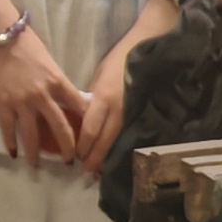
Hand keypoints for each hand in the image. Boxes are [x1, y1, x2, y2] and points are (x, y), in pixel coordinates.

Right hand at [0, 20, 88, 164]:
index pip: (77, 107)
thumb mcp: (50, 64)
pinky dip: (11, 142)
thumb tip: (69, 102)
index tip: (89, 138)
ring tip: (36, 165)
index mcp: (57, 82)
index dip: (85, 124)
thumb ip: (58, 84)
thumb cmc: (28, 46)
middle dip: (66, 147)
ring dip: (36, 152)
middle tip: (68, 161)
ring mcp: (21, 101)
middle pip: (59, 127)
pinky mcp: (3, 103)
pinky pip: (8, 128)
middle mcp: (42, 95)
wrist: (2, 37)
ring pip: (32, 134)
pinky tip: (13, 153)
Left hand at [70, 0, 181, 178]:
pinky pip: (126, 132)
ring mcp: (131, 111)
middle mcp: (117, 109)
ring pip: (116, 138)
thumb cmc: (118, 60)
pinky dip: (119, 144)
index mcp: (103, 98)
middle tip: (87, 172)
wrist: (146, 49)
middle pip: (104, 139)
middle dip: (95, 157)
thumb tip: (82, 115)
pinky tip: (116, 153)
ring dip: (107, 154)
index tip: (75, 156)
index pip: (90, 129)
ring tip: (99, 169)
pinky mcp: (140, 111)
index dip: (83, 145)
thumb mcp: (98, 77)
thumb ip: (90, 97)